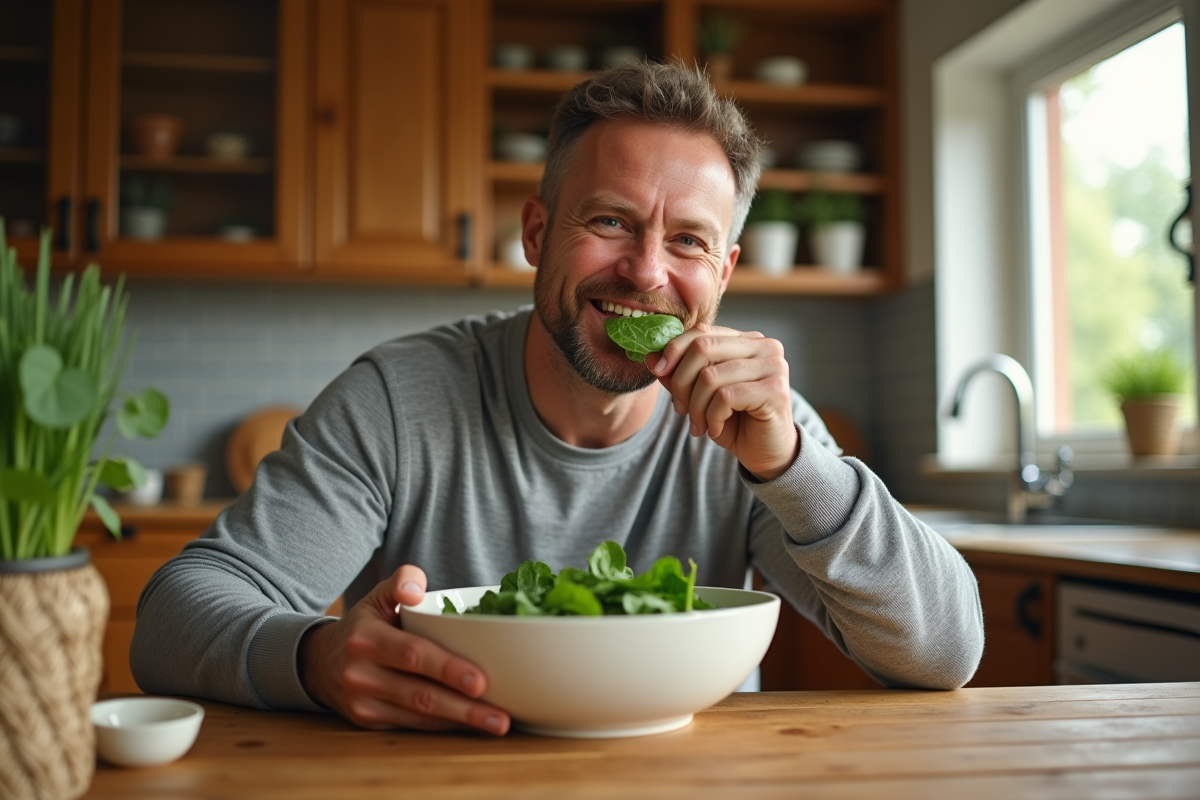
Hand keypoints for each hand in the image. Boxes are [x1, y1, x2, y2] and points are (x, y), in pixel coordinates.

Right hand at [298, 565, 510, 734]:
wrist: (318, 661)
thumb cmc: (365, 624)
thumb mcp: (377, 596)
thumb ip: (401, 582)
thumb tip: (417, 590)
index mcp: (367, 638)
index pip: (413, 654)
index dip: (448, 669)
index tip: (481, 680)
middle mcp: (361, 673)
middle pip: (420, 694)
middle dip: (463, 707)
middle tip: (500, 715)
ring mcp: (363, 702)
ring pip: (419, 716)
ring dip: (461, 723)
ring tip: (497, 724)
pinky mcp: (368, 722)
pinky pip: (413, 726)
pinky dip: (445, 727)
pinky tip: (471, 725)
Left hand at [645, 323, 798, 480]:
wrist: (766, 453)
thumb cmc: (735, 421)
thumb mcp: (700, 395)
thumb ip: (678, 373)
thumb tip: (650, 357)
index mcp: (747, 340)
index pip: (701, 332)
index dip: (674, 350)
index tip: (659, 372)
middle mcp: (765, 346)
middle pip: (702, 348)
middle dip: (681, 382)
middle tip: (680, 408)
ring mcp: (773, 366)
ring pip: (710, 376)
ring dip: (696, 407)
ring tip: (699, 425)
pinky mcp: (775, 390)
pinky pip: (725, 397)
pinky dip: (712, 417)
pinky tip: (716, 429)